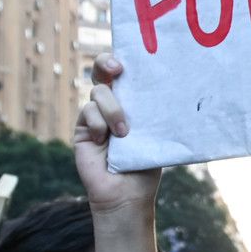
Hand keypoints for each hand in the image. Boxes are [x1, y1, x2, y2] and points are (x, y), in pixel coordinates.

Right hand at [74, 54, 161, 216]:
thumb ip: (152, 109)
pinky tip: (105, 141)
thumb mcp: (154, 131)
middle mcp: (112, 103)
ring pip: (98, 93)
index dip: (122, 59)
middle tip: (117, 69)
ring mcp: (95, 115)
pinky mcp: (82, 128)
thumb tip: (168, 85)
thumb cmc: (146, 163)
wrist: (128, 192)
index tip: (129, 60)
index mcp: (132, 101)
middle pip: (102, 70)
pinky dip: (98, 123)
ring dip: (113, 110)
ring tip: (124, 133)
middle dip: (106, 63)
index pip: (125, 73)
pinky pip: (87, 112)